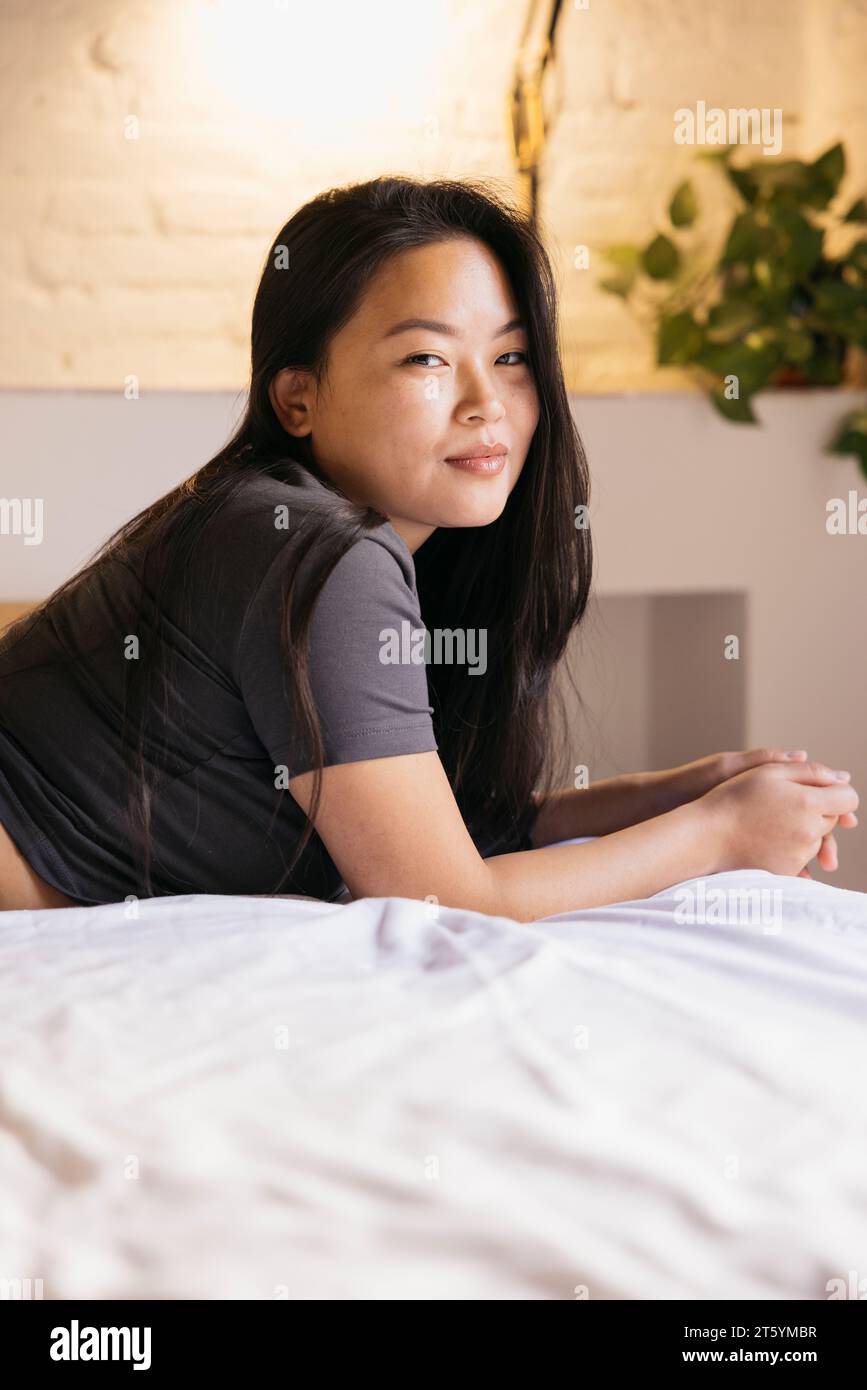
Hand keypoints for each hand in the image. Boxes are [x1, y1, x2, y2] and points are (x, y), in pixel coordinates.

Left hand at [646, 748, 857, 874]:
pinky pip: (774, 858)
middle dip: (825, 839)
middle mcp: (768, 805)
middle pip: (809, 821)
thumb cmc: (693, 783)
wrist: (662, 807)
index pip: (812, 794)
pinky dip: (787, 868)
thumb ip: (764, 760)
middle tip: (831, 859)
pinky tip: (793, 880)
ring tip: (815, 873)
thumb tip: (805, 754)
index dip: (833, 806)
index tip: (847, 821)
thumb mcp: (728, 768)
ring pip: (795, 842)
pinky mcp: (746, 844)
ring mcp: (758, 826)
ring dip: (809, 858)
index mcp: (768, 783)